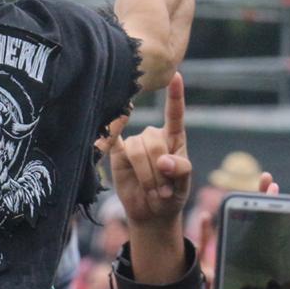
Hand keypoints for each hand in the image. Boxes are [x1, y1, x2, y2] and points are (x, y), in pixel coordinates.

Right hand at [104, 73, 191, 227]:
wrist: (151, 212)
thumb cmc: (171, 195)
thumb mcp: (184, 186)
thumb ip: (181, 170)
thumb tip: (164, 161)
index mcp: (174, 138)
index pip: (174, 114)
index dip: (175, 96)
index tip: (176, 76)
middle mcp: (153, 136)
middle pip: (154, 140)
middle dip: (159, 170)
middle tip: (163, 191)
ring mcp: (134, 144)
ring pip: (136, 149)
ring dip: (146, 175)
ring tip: (153, 191)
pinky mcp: (117, 152)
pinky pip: (112, 140)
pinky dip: (109, 134)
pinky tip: (105, 135)